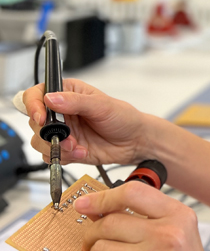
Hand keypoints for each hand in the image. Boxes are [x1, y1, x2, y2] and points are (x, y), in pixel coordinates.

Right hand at [24, 79, 147, 165]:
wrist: (135, 141)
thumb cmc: (123, 117)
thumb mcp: (102, 105)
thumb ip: (76, 102)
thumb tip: (51, 98)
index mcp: (68, 93)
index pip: (36, 95)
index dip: (33, 105)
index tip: (41, 117)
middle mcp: (61, 112)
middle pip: (35, 121)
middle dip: (48, 132)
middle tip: (67, 137)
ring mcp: (62, 132)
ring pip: (39, 141)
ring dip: (56, 147)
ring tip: (77, 147)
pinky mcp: (66, 149)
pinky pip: (51, 155)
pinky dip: (64, 157)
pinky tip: (81, 152)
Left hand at [76, 181, 209, 250]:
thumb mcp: (176, 229)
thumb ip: (145, 215)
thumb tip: (99, 209)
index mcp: (177, 215)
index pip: (132, 193)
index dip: (102, 197)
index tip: (85, 203)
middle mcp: (167, 235)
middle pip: (108, 223)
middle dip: (92, 234)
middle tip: (92, 241)